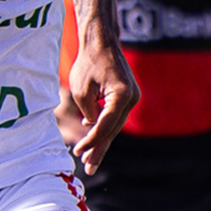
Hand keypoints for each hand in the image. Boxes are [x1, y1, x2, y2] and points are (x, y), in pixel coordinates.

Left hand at [66, 38, 138, 175]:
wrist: (101, 41)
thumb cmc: (88, 62)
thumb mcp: (80, 90)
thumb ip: (88, 111)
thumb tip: (92, 126)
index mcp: (122, 95)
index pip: (105, 125)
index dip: (91, 141)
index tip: (78, 152)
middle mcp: (132, 98)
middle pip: (113, 129)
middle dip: (99, 148)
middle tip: (88, 168)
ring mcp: (132, 97)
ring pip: (114, 125)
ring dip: (101, 141)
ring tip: (89, 159)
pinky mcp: (128, 96)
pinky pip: (114, 116)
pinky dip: (104, 127)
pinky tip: (92, 140)